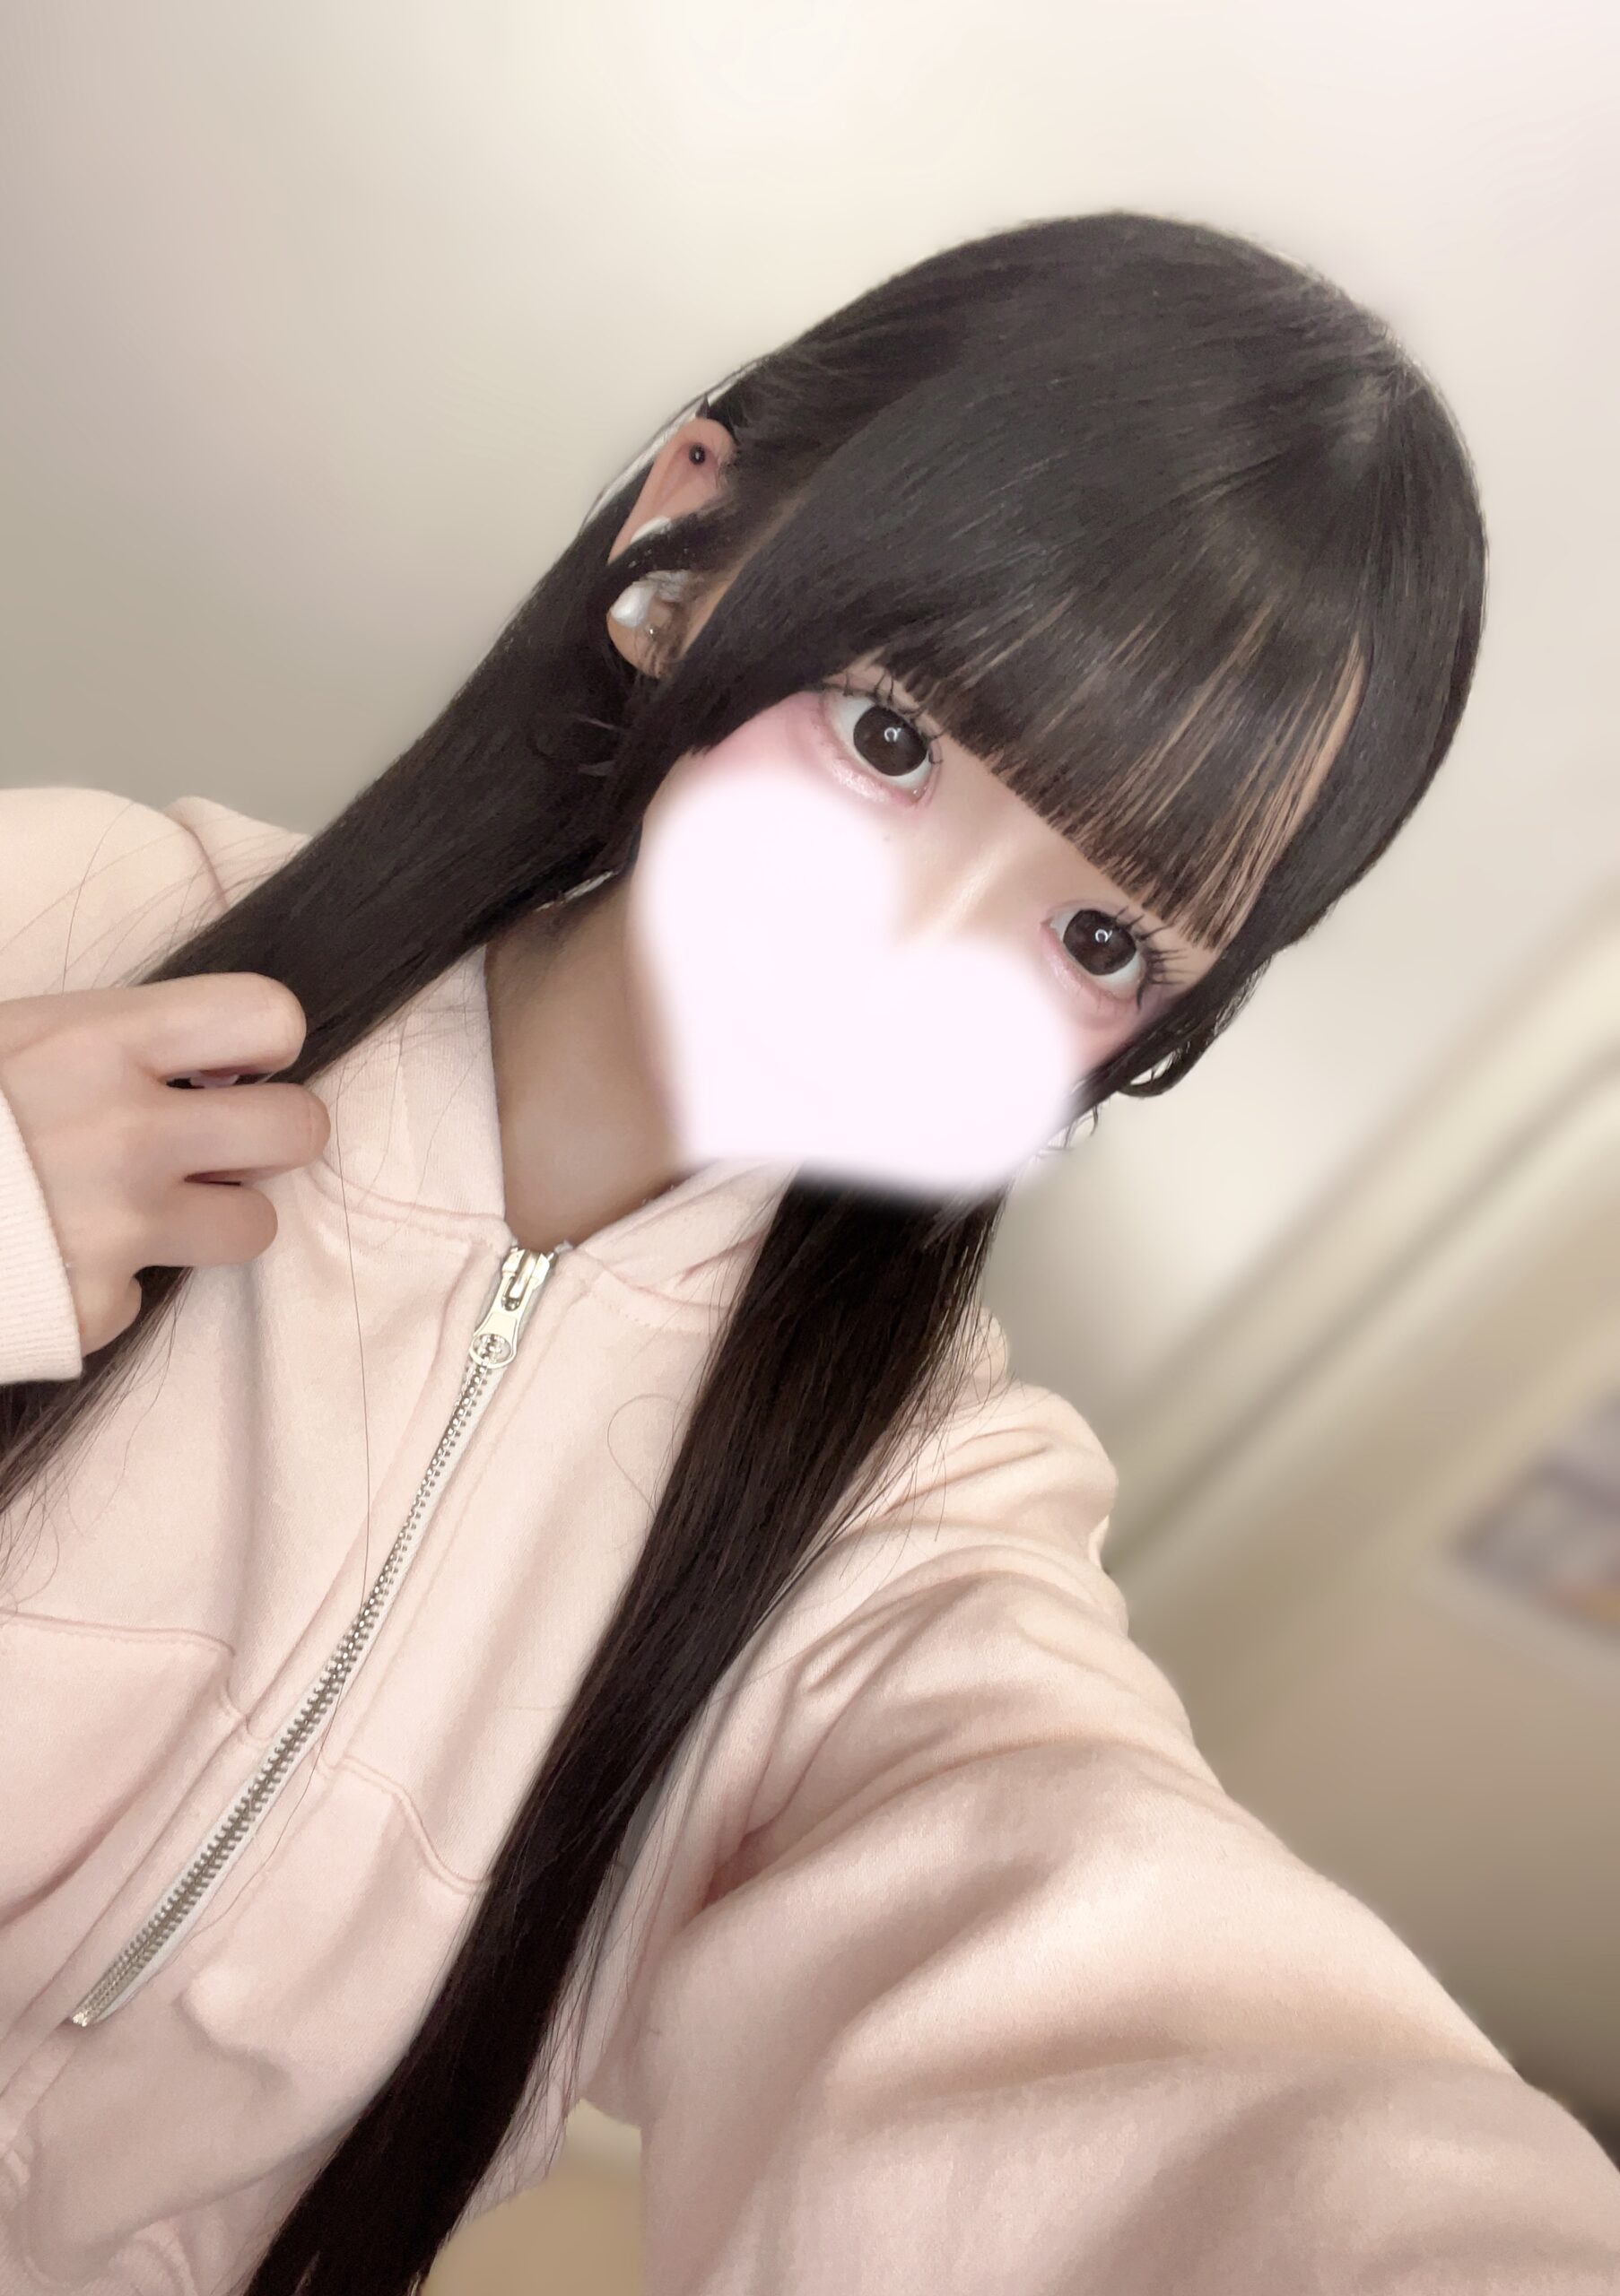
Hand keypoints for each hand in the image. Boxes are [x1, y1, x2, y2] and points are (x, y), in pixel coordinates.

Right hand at [0, 975, 331, 1356]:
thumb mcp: (8, 1036)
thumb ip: (103, 1042)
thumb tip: (198, 1057)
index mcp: (100, 1040)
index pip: (268, 1016)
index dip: (266, 1041)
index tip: (234, 1061)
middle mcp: (129, 1133)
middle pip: (300, 1129)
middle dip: (269, 1135)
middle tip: (219, 1141)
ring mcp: (119, 1229)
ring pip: (253, 1226)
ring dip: (210, 1219)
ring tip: (136, 1206)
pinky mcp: (93, 1310)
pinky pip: (143, 1297)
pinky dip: (106, 1283)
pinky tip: (47, 1259)